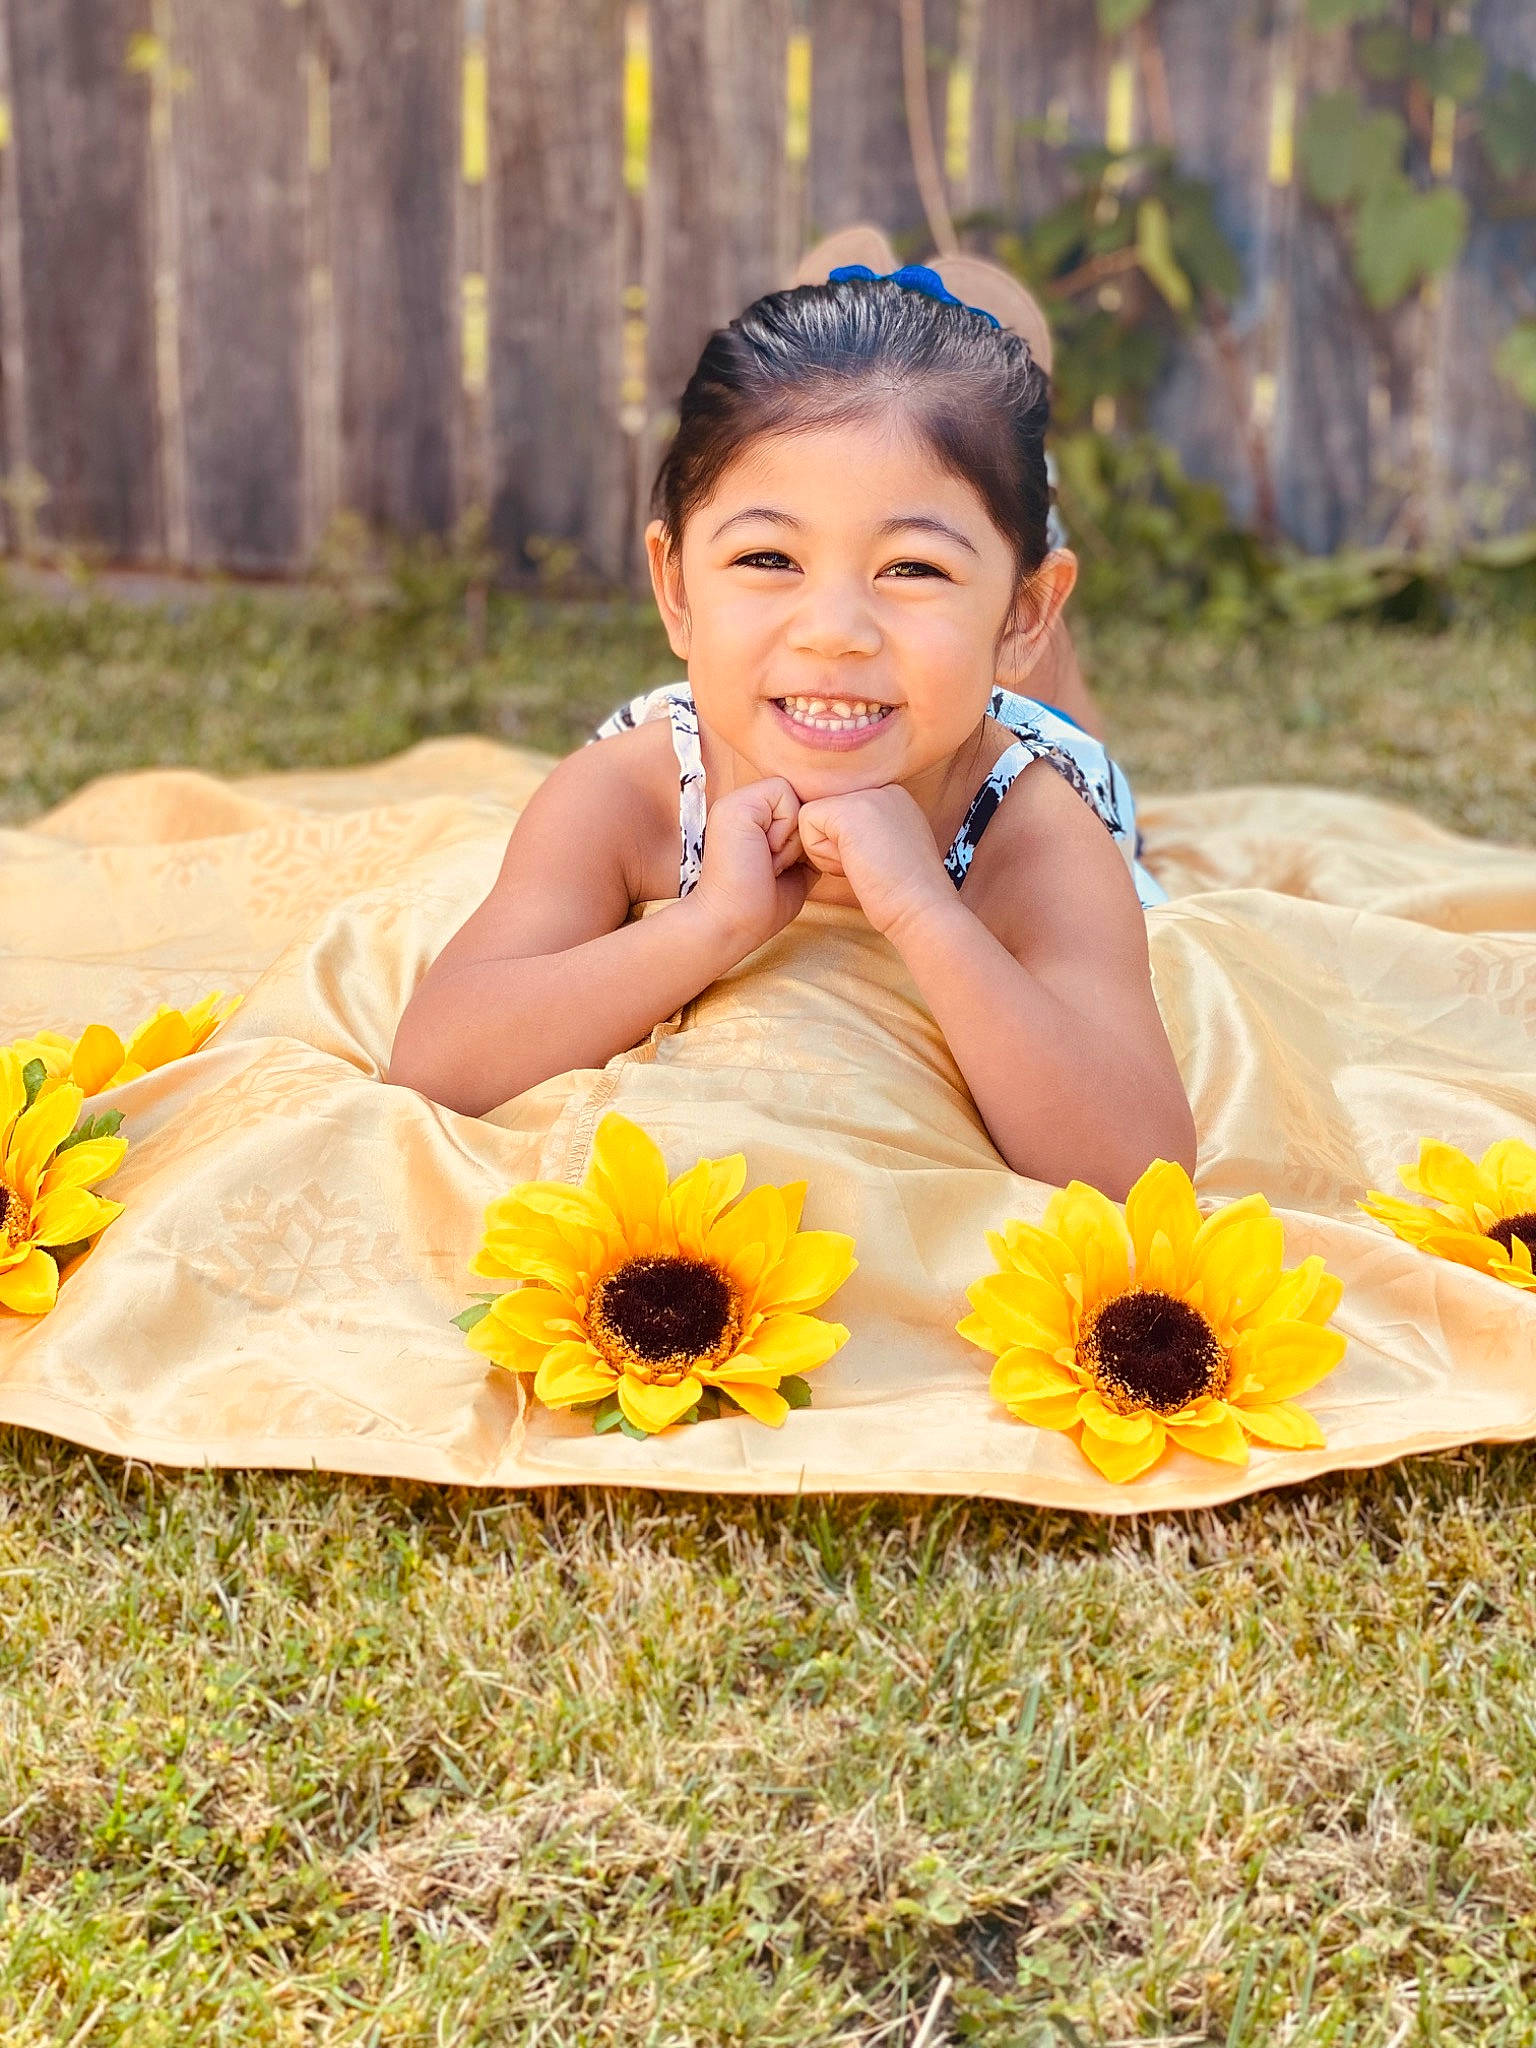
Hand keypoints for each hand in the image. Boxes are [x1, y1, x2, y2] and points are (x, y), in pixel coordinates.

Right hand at [689, 776, 811, 957]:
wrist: (731, 923)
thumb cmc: (760, 906)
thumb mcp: (795, 868)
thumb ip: (806, 843)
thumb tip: (829, 827)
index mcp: (751, 819)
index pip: (800, 807)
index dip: (802, 839)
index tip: (778, 868)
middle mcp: (742, 805)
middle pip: (801, 800)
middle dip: (798, 838)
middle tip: (772, 866)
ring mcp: (737, 802)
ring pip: (795, 796)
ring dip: (791, 837)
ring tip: (767, 861)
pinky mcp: (738, 804)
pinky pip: (785, 795)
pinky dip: (785, 829)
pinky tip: (765, 853)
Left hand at [797, 785, 955, 941]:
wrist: (922, 908)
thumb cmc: (903, 894)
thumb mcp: (884, 850)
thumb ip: (862, 832)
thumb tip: (830, 835)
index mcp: (892, 797)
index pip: (840, 811)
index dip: (845, 845)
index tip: (877, 863)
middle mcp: (882, 788)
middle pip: (826, 813)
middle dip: (835, 847)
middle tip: (869, 865)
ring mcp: (867, 794)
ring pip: (813, 816)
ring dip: (827, 852)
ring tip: (864, 865)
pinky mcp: (849, 810)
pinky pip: (806, 823)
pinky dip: (820, 853)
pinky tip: (852, 864)